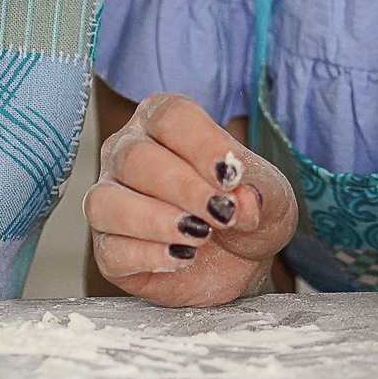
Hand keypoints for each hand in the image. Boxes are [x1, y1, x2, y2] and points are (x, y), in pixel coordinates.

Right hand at [87, 93, 297, 307]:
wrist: (241, 261)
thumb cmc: (247, 211)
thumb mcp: (272, 196)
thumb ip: (261, 193)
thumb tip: (242, 201)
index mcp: (163, 122)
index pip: (170, 117)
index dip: (201, 145)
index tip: (232, 176)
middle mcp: (127, 152)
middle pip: (136, 157)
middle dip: (183, 188)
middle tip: (222, 213)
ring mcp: (111, 201)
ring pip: (106, 202)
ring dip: (155, 220)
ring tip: (199, 236)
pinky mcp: (108, 249)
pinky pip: (110, 250)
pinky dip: (148, 256)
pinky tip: (183, 258)